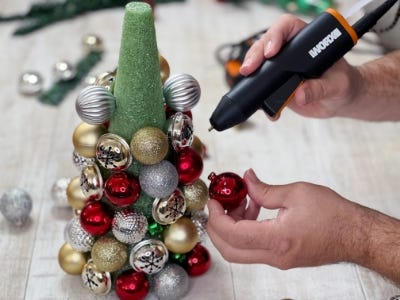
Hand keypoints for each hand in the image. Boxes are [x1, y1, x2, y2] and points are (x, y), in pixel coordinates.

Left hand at [207, 169, 367, 268]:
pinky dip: (246, 231)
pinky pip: (254, 248)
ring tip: (243, 202)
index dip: (217, 217)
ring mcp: (278, 261)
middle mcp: (275, 256)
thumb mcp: (296, 193)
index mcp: (277, 239)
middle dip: (216, 227)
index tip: (214, 201)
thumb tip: (246, 179)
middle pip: (229, 250)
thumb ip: (264, 189)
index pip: (233, 234)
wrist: (356, 235)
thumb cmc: (334, 214)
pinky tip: (255, 210)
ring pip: (240, 251)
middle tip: (218, 205)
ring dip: (232, 228)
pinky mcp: (282, 259)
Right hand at [239, 14, 362, 118]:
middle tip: (250, 69)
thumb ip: (320, 88)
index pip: (287, 28)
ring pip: (260, 66)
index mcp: (307, 41)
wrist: (339, 101)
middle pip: (266, 45)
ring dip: (253, 75)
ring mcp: (282, 70)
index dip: (275, 36)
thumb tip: (301, 93)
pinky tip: (269, 109)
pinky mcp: (277, 86)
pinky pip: (264, 90)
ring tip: (250, 84)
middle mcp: (291, 53)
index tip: (271, 52)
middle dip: (255, 55)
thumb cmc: (343, 84)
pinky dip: (263, 100)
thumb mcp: (337, 85)